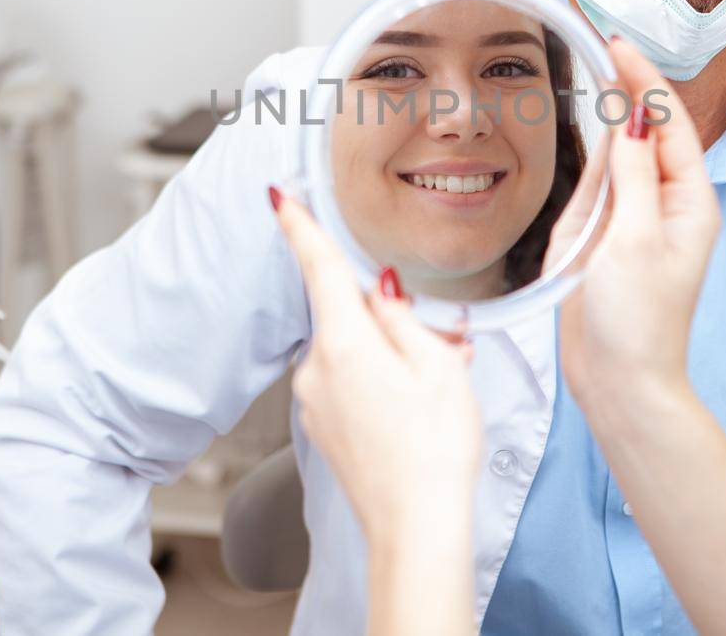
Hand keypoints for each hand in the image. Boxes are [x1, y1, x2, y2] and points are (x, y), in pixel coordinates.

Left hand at [271, 188, 481, 547]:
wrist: (416, 528)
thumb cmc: (434, 450)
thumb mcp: (438, 366)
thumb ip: (403, 317)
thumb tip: (380, 290)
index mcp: (343, 342)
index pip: (317, 267)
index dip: (300, 226)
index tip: (279, 195)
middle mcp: (317, 369)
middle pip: (349, 314)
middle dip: (392, 318)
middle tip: (446, 346)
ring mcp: (315, 402)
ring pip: (354, 352)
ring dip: (393, 355)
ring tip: (442, 385)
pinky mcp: (322, 428)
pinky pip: (350, 383)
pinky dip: (382, 383)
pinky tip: (419, 408)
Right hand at [553, 38, 720, 417]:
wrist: (620, 386)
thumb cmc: (639, 324)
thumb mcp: (634, 241)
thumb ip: (629, 176)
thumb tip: (627, 119)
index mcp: (688, 203)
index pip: (666, 124)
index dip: (643, 80)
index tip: (616, 43)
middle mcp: (665, 206)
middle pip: (644, 132)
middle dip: (625, 86)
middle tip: (596, 39)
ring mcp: (635, 222)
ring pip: (617, 156)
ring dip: (606, 120)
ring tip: (595, 68)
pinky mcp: (605, 240)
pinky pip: (595, 189)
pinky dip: (589, 163)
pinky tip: (584, 138)